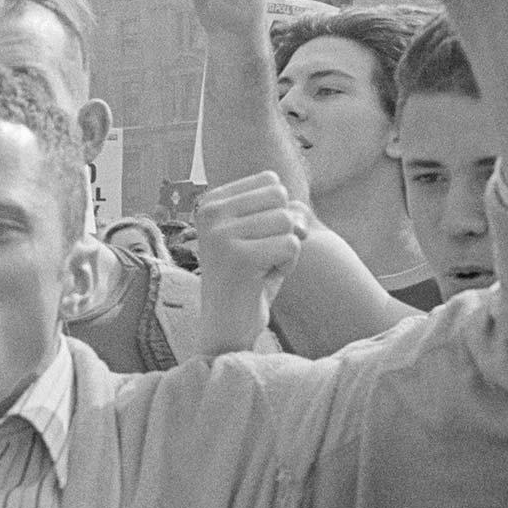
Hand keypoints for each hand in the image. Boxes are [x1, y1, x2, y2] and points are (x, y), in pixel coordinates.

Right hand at [195, 172, 309, 352]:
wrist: (226, 325)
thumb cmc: (249, 276)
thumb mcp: (266, 234)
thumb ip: (286, 212)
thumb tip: (298, 222)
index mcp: (210, 202)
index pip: (271, 181)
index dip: (275, 213)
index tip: (253, 239)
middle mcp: (209, 213)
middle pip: (280, 198)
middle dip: (281, 230)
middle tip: (257, 256)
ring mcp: (220, 235)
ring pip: (287, 221)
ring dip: (284, 249)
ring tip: (258, 268)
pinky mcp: (238, 258)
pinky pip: (291, 245)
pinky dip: (286, 266)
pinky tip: (261, 279)